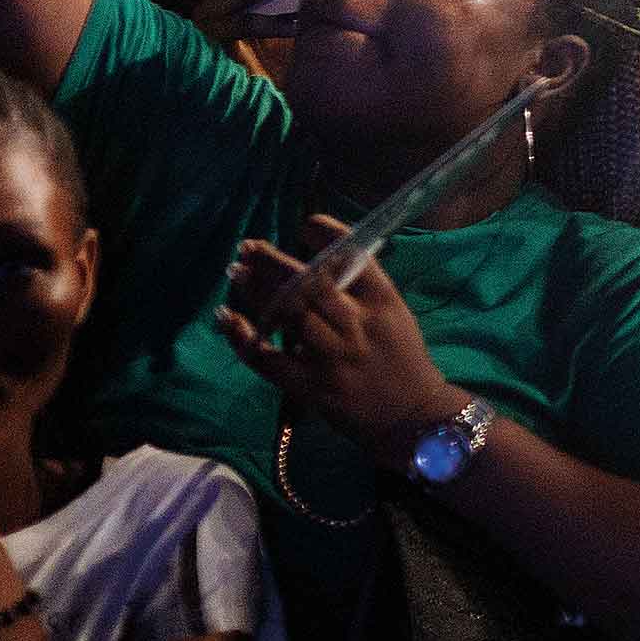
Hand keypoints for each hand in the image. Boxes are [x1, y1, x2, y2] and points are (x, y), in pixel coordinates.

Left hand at [215, 217, 464, 460]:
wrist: (413, 417)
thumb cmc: (403, 361)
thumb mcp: (396, 317)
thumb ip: (365, 292)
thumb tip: (322, 263)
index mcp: (385, 304)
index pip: (356, 259)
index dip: (330, 236)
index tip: (306, 223)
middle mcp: (359, 326)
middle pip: (311, 284)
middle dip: (276, 262)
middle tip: (248, 247)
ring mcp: (334, 357)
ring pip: (289, 315)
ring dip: (257, 291)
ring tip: (236, 272)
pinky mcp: (313, 387)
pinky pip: (270, 359)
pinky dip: (245, 338)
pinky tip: (226, 319)